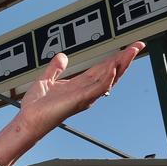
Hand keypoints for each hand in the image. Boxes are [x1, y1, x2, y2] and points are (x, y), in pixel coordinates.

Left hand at [15, 42, 143, 134]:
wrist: (28, 120)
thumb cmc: (36, 107)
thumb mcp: (46, 80)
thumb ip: (55, 68)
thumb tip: (62, 56)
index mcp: (80, 85)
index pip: (102, 69)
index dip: (114, 58)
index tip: (127, 48)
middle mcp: (86, 91)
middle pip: (111, 72)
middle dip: (125, 58)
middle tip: (138, 45)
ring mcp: (85, 96)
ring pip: (109, 78)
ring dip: (121, 64)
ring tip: (132, 51)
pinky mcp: (80, 100)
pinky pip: (98, 88)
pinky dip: (108, 78)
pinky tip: (114, 67)